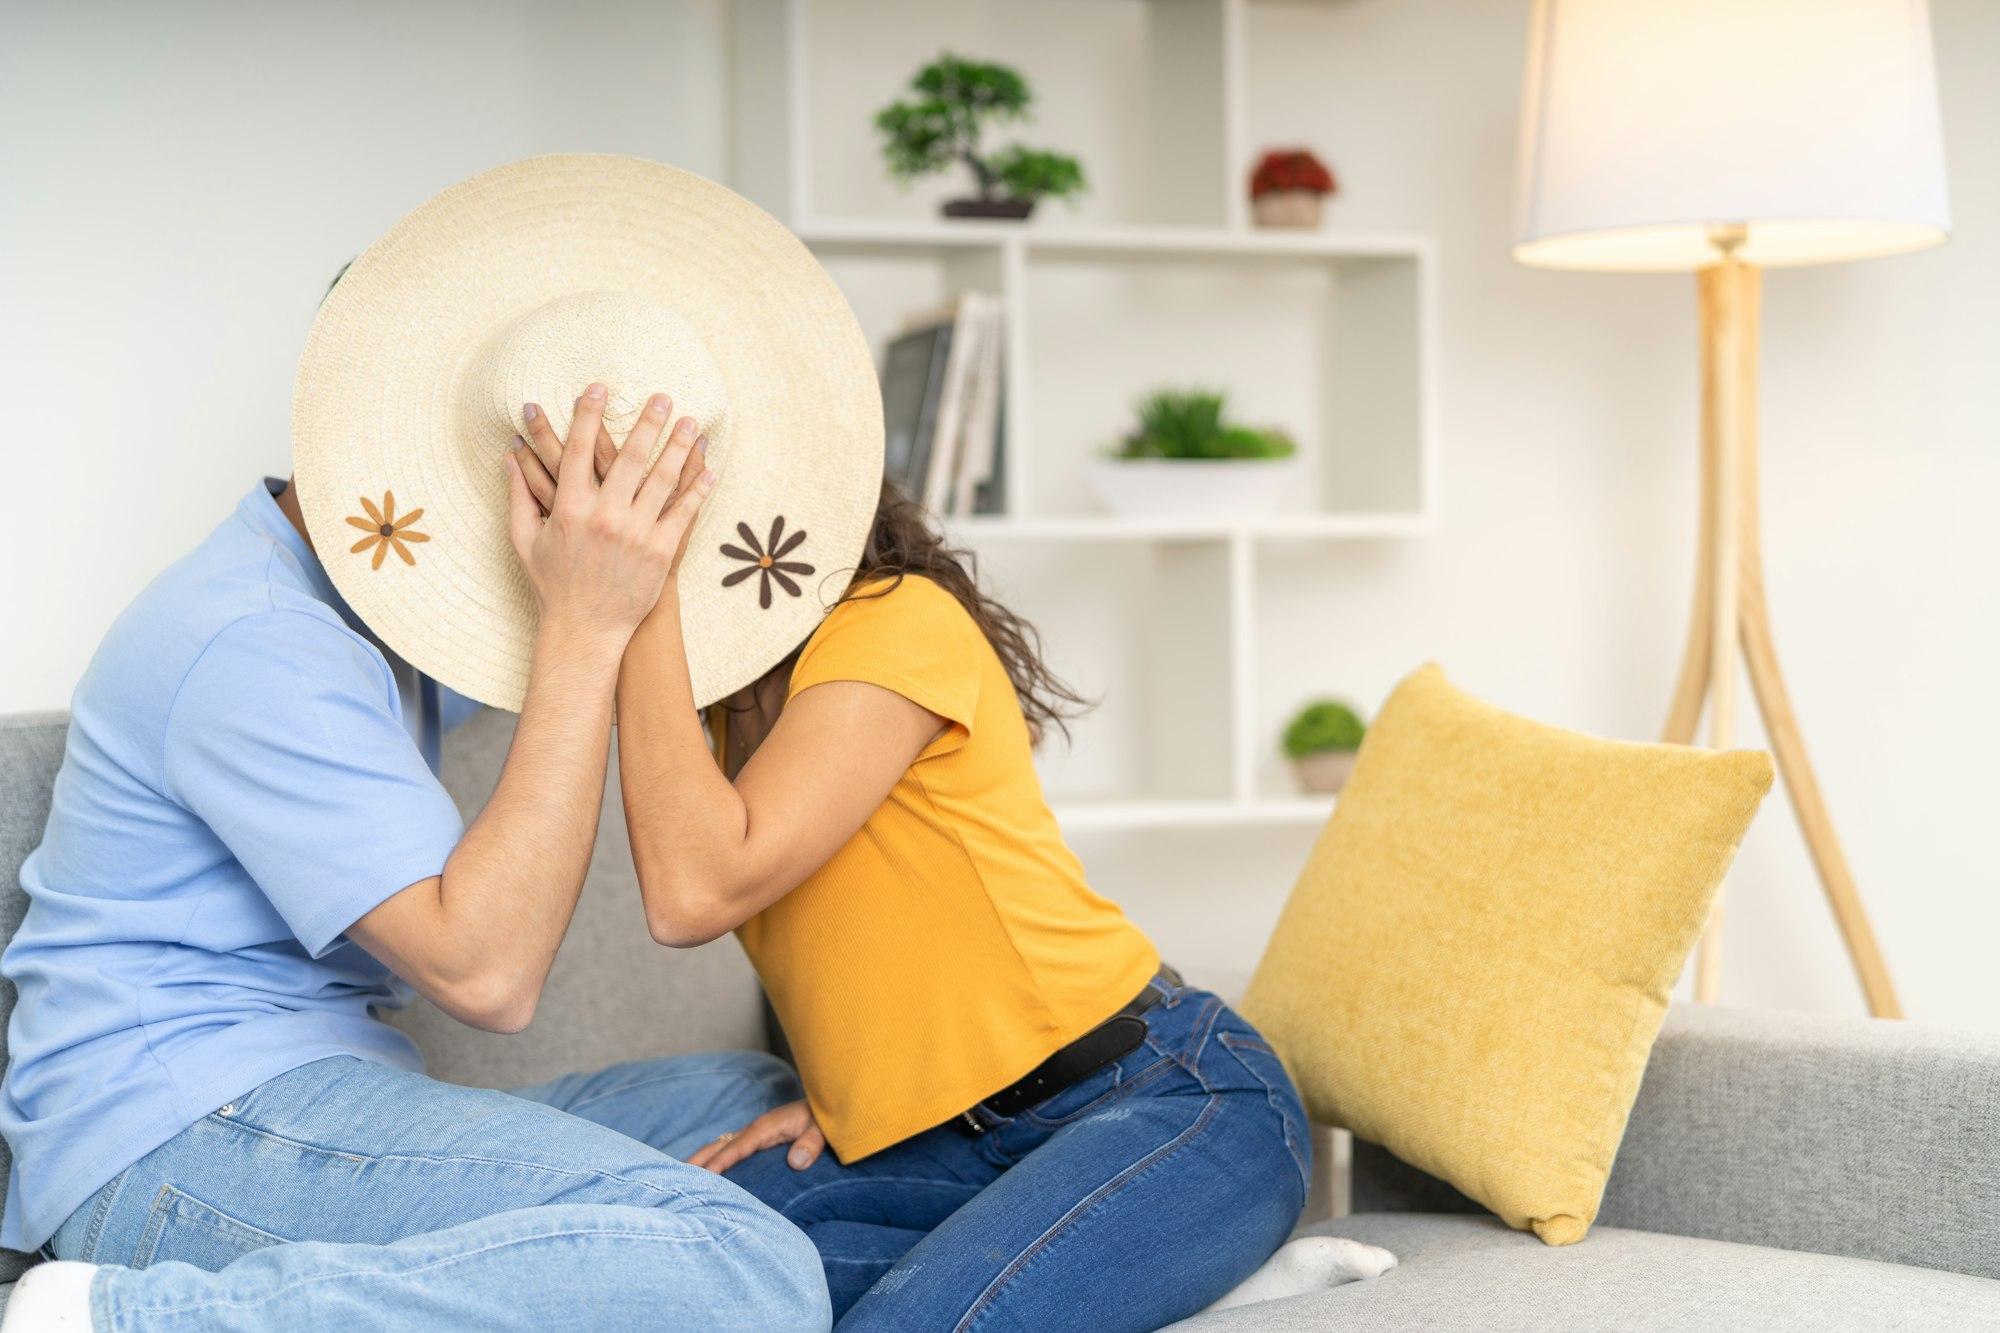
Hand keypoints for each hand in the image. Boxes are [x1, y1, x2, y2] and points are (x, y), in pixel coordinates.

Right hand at [504, 385, 712, 645]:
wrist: (585, 630)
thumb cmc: (553, 584)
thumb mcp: (526, 540)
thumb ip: (518, 496)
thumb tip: (508, 456)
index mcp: (569, 510)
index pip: (576, 450)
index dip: (587, 415)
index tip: (599, 387)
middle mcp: (604, 517)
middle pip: (628, 457)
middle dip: (648, 422)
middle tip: (663, 396)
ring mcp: (635, 534)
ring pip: (662, 479)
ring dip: (679, 447)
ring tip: (692, 423)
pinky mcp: (661, 553)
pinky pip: (683, 512)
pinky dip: (697, 488)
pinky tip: (708, 468)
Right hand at [686, 1099, 825, 1173]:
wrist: (833, 1102)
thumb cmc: (827, 1117)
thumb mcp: (824, 1129)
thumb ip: (811, 1143)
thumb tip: (796, 1163)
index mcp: (766, 1127)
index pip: (735, 1148)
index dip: (718, 1164)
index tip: (700, 1179)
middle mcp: (756, 1129)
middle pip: (718, 1145)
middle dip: (696, 1161)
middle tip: (672, 1181)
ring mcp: (756, 1134)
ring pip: (720, 1147)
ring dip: (701, 1162)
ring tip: (680, 1182)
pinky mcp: (759, 1139)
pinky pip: (730, 1150)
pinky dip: (714, 1161)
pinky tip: (707, 1176)